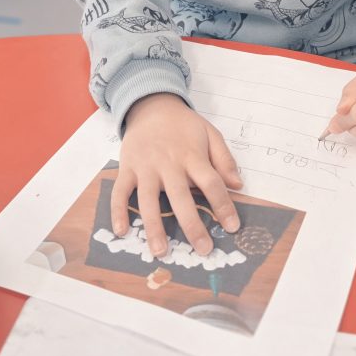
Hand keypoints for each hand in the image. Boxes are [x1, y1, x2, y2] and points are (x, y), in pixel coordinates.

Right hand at [113, 93, 242, 257]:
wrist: (151, 105)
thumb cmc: (183, 125)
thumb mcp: (210, 133)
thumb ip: (224, 159)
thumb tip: (238, 185)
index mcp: (192, 156)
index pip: (211, 183)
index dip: (223, 205)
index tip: (232, 226)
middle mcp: (168, 163)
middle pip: (181, 197)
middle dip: (193, 225)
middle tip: (203, 250)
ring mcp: (145, 167)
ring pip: (148, 200)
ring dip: (154, 226)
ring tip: (161, 251)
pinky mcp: (127, 168)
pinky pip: (120, 191)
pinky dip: (118, 211)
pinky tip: (122, 231)